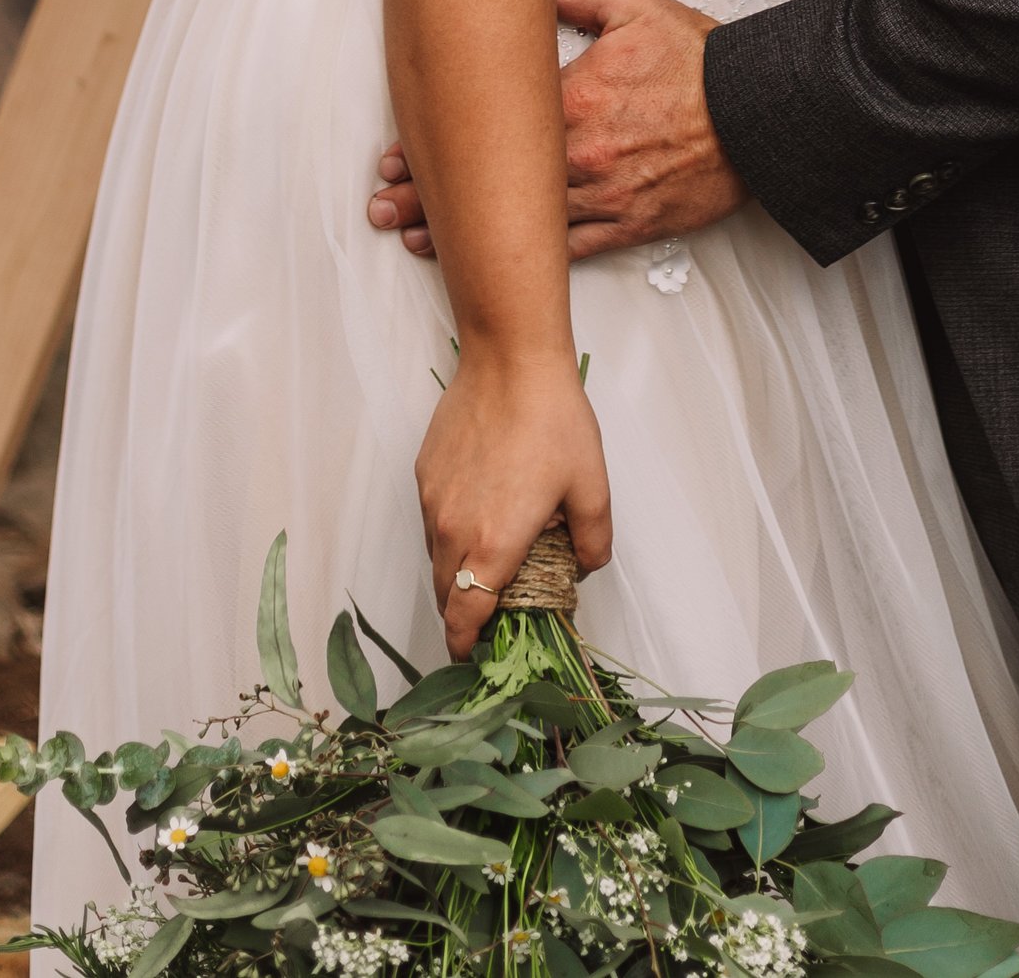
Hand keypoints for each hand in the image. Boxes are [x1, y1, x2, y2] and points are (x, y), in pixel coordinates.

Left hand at [370, 0, 746, 261]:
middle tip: (384, 206)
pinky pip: (570, 249)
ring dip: (465, 235)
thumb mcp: (637, 6)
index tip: (395, 154)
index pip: (487, 124)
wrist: (760, 115)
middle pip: (492, 181)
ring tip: (414, 242)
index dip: (435, 143)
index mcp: (573, 98)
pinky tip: (493, 269)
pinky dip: (526, 261)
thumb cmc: (701, 64)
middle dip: (430, 197)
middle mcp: (581, 154)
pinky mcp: (629, 224)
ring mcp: (604, 194)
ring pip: (520, 222)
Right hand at [416, 348, 610, 657]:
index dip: (466, 647)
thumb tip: (584, 567)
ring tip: (493, 561)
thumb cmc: (553, 420)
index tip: (475, 658)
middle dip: (465, 615)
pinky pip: (432, 521)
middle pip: (446, 595)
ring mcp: (433, 501)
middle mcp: (451, 530)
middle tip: (496, 613)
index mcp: (492, 544)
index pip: (464, 618)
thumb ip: (593, 541)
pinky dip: (450, 533)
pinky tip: (482, 511)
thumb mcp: (592, 487)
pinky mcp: (425, 473)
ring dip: (458, 573)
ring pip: (437, 559)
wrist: (510, 359)